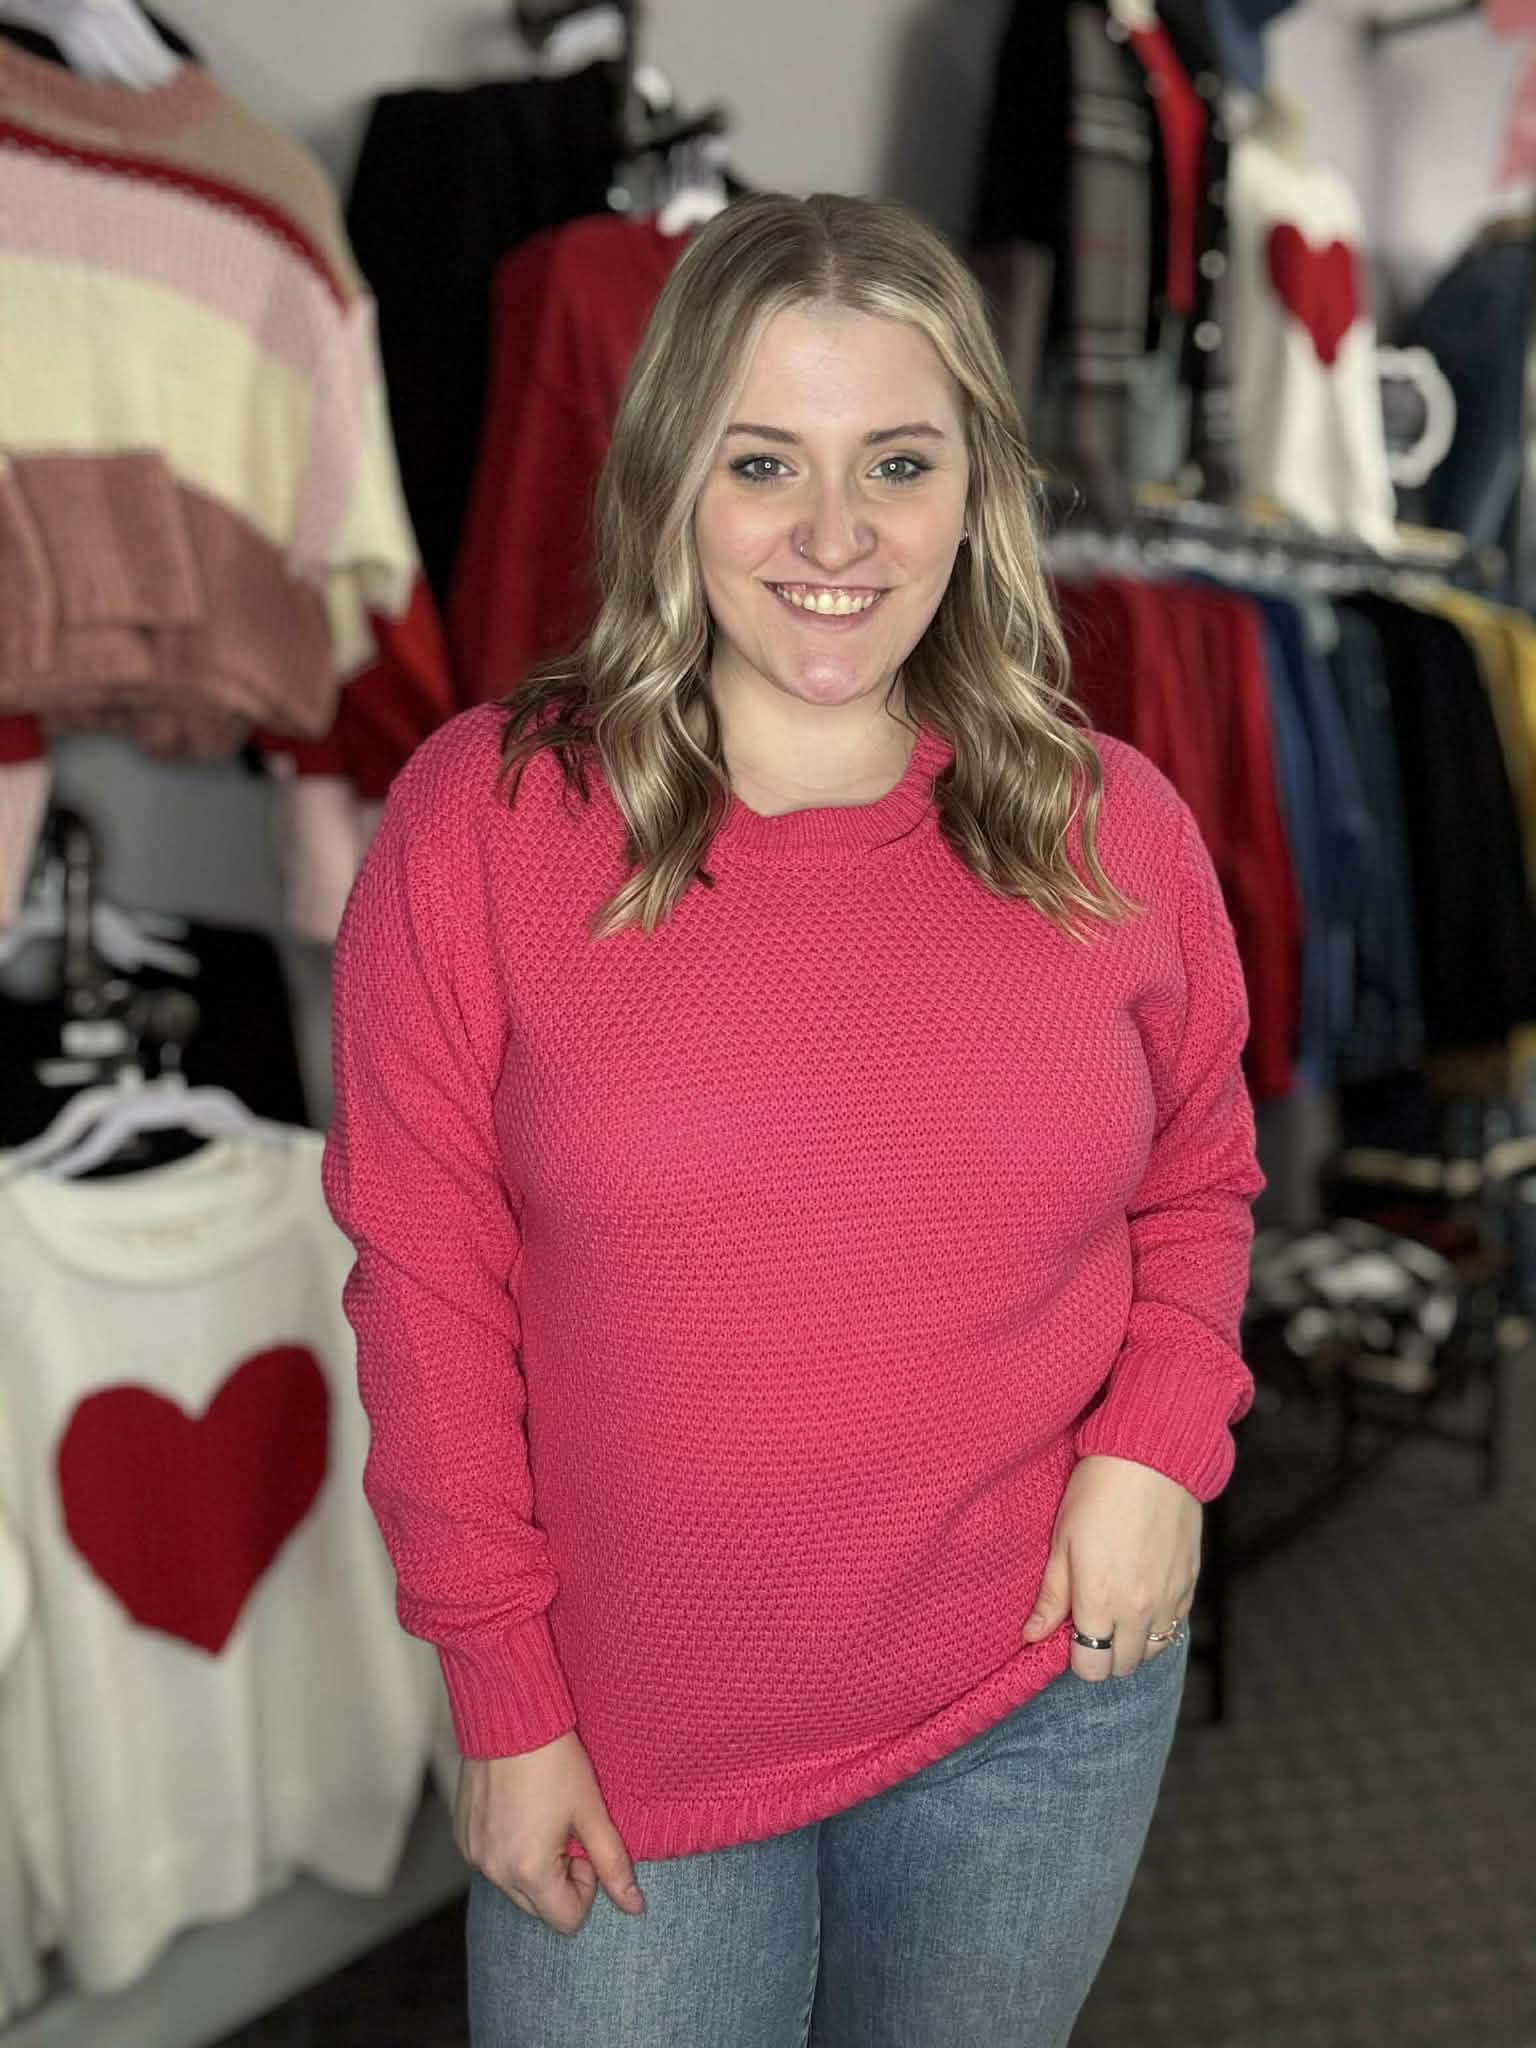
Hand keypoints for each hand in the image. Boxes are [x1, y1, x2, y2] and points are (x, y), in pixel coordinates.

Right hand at [454, 1730, 646, 1933]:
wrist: (509, 1715)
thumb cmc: (554, 1760)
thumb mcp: (592, 1811)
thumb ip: (614, 1864)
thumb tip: (635, 1906)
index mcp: (528, 1871)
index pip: (567, 1919)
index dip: (585, 1885)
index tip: (584, 1843)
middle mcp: (494, 1871)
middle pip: (539, 1906)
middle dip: (559, 1876)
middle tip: (566, 1827)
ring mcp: (473, 1855)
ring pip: (515, 1884)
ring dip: (534, 1862)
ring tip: (543, 1814)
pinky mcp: (461, 1836)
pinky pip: (492, 1861)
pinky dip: (510, 1847)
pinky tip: (520, 1808)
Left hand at [1021, 1454, 1200, 1679]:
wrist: (1153, 1458)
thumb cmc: (1098, 1492)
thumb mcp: (1062, 1541)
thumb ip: (1051, 1596)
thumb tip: (1033, 1634)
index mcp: (1100, 1603)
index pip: (1090, 1668)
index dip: (1075, 1657)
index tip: (1068, 1633)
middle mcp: (1139, 1611)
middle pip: (1123, 1667)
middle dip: (1104, 1655)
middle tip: (1091, 1622)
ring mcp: (1169, 1600)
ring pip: (1154, 1651)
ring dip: (1134, 1642)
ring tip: (1117, 1611)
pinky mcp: (1190, 1583)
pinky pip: (1176, 1623)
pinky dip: (1159, 1622)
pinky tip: (1143, 1594)